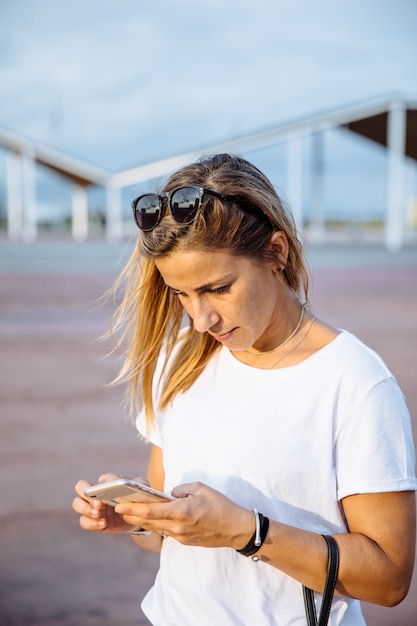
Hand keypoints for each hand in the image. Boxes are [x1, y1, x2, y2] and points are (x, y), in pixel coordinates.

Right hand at [72, 472, 148, 533]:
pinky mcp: (92, 520)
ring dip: (85, 509)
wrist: (135, 518)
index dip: (104, 484)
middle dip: (87, 494)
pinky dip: (91, 523)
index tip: (108, 491)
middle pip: (81, 486)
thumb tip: (137, 485)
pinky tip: (103, 524)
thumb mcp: (142, 489)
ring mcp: (91, 506)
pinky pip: (84, 521)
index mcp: (109, 481)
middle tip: (99, 504)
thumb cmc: (137, 498)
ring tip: (99, 515)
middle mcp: (96, 492)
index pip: (103, 479)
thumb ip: (141, 484)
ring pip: (77, 504)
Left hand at [114, 481, 253, 548]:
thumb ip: (180, 490)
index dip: (133, 508)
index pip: (150, 511)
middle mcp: (177, 527)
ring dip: (143, 521)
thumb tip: (169, 495)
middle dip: (132, 515)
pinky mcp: (185, 541)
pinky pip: (166, 531)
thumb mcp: (200, 487)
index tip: (119, 504)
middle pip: (148, 521)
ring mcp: (180, 536)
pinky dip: (157, 524)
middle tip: (118, 507)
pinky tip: (152, 518)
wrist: (235, 529)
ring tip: (131, 512)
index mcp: (180, 511)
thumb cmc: (220, 505)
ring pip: (156, 527)